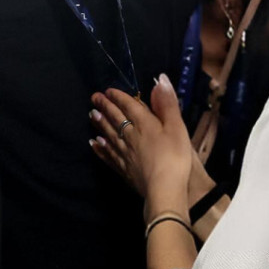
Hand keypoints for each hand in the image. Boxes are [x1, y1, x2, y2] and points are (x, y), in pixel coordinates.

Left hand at [89, 74, 193, 216]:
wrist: (164, 189)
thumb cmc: (174, 156)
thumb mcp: (177, 127)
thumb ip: (167, 104)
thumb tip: (160, 79)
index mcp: (144, 124)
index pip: (129, 106)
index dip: (119, 97)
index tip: (108, 91)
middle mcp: (130, 136)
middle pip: (115, 118)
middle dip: (105, 107)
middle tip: (94, 98)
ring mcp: (125, 154)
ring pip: (109, 135)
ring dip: (100, 124)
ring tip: (92, 115)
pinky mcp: (124, 170)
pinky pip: (108, 156)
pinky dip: (100, 148)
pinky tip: (94, 144)